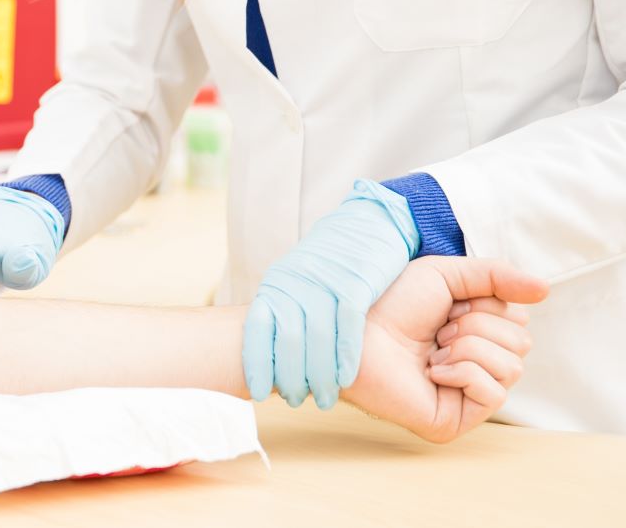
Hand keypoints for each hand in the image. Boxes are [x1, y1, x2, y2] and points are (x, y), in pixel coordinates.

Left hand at [243, 180, 420, 409]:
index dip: (255, 362)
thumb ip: (285, 314)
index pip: (256, 328)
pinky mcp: (356, 282)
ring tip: (323, 399)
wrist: (369, 224)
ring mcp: (325, 282)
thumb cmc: (332, 264)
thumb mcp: (298, 284)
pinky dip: (345, 355)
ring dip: (319, 375)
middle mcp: (296, 283)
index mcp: (276, 285)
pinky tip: (345, 377)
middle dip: (290, 377)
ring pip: (317, 338)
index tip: (257, 392)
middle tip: (296, 400)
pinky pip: (348, 325)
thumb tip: (271, 358)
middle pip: (286, 339)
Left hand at [342, 256, 548, 442]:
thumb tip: (545, 290)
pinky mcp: (456, 420)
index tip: (448, 307)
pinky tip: (431, 372)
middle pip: (522, 343)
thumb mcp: (446, 274)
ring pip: (512, 367)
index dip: (485, 306)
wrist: (355, 331)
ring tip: (432, 350)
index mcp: (475, 333)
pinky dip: (463, 373)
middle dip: (477, 327)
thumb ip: (496, 276)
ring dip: (467, 348)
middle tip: (438, 330)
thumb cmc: (391, 303)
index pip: (519, 319)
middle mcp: (476, 365)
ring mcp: (467, 395)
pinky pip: (494, 393)